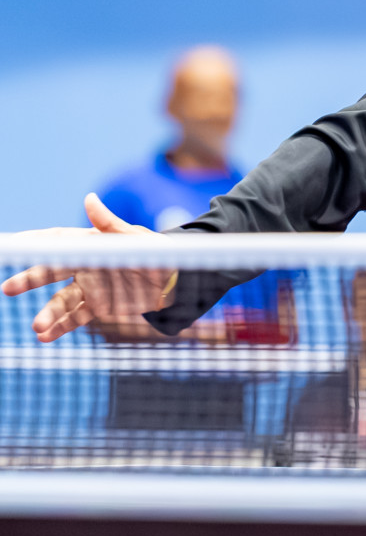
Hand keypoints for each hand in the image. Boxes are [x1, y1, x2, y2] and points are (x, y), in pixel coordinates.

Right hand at [0, 194, 175, 342]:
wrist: (178, 279)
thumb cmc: (158, 251)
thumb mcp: (135, 237)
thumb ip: (109, 223)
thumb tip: (88, 198)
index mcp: (91, 244)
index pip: (57, 242)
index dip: (34, 243)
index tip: (11, 245)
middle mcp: (85, 266)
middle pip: (51, 272)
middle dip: (30, 279)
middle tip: (8, 288)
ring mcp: (90, 287)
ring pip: (62, 301)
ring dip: (49, 313)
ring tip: (38, 327)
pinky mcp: (100, 305)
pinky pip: (77, 317)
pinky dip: (61, 327)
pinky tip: (46, 337)